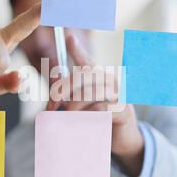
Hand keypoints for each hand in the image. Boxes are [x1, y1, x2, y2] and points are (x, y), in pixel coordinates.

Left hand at [46, 35, 144, 176]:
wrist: (122, 138)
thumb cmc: (99, 120)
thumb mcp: (83, 108)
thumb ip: (69, 100)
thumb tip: (52, 100)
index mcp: (99, 79)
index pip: (87, 61)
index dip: (78, 50)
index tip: (69, 37)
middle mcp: (110, 81)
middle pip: (84, 76)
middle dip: (64, 88)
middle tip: (52, 103)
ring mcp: (119, 94)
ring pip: (91, 93)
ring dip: (74, 106)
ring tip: (66, 117)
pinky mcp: (123, 110)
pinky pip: (101, 109)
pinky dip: (87, 116)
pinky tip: (83, 123)